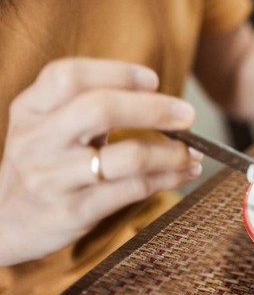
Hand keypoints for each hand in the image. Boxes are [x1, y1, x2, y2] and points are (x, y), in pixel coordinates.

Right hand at [0, 58, 201, 265]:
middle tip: (187, 115)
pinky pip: (132, 190)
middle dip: (153, 109)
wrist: (3, 222)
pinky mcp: (73, 212)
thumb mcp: (47, 125)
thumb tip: (163, 100)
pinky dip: (167, 178)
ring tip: (193, 152)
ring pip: (126, 157)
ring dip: (170, 152)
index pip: (69, 76)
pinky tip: (183, 173)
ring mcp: (53, 178)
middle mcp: (38, 140)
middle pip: (100, 109)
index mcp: (31, 109)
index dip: (117, 73)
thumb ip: (89, 104)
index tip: (152, 80)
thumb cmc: (44, 162)